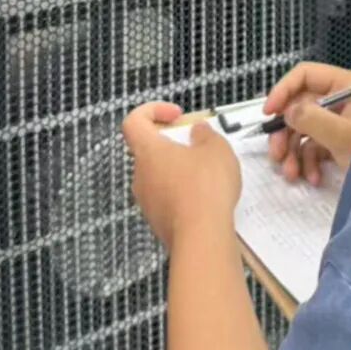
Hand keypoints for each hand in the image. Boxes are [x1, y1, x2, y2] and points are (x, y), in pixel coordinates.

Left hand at [122, 101, 241, 252]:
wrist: (201, 237)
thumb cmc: (205, 189)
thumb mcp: (216, 148)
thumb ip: (206, 135)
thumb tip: (198, 132)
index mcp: (148, 151)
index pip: (133, 122)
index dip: (153, 111)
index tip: (176, 115)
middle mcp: (141, 176)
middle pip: (149, 150)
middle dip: (173, 143)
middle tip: (197, 144)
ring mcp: (147, 201)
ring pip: (159, 175)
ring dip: (179, 169)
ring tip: (207, 172)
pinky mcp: (158, 221)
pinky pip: (167, 197)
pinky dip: (182, 192)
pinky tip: (206, 196)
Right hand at [264, 63, 350, 184]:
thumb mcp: (343, 135)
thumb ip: (312, 119)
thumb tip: (288, 111)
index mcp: (346, 85)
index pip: (305, 75)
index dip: (283, 90)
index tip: (269, 113)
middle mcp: (341, 99)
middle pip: (300, 106)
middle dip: (286, 132)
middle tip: (276, 154)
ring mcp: (340, 122)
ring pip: (303, 130)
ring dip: (293, 152)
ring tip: (291, 174)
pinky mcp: (339, 142)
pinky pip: (314, 147)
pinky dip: (308, 163)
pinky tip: (312, 178)